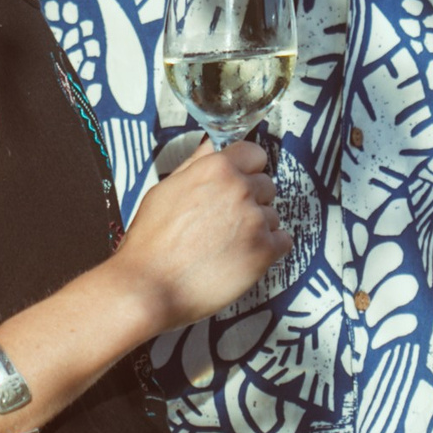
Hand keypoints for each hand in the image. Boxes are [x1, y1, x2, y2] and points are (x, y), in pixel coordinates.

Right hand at [112, 141, 290, 333]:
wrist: (149, 286)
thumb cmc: (151, 241)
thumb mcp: (165, 190)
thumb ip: (195, 165)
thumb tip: (211, 146)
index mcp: (215, 169)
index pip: (254, 153)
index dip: (246, 169)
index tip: (238, 183)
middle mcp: (239, 189)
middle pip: (266, 185)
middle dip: (251, 200)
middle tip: (224, 222)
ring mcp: (255, 220)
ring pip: (273, 215)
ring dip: (257, 227)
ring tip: (226, 245)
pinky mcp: (265, 251)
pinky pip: (283, 241)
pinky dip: (267, 249)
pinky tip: (241, 257)